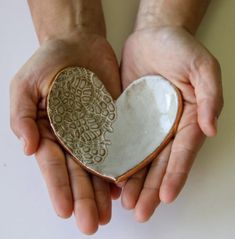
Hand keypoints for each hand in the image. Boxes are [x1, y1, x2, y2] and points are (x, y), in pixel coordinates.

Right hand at [10, 32, 121, 234]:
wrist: (78, 44)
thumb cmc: (48, 62)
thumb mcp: (26, 84)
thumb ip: (22, 115)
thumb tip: (27, 148)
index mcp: (48, 132)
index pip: (53, 165)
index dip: (58, 187)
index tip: (66, 210)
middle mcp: (72, 138)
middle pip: (77, 172)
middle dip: (84, 197)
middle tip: (91, 224)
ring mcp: (94, 132)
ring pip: (99, 167)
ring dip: (103, 190)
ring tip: (109, 214)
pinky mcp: (113, 123)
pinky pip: (119, 147)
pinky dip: (122, 166)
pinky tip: (125, 185)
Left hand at [120, 26, 222, 221]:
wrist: (151, 37)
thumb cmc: (178, 47)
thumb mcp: (202, 66)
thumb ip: (209, 96)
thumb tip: (211, 129)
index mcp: (188, 118)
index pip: (183, 152)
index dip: (176, 174)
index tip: (166, 196)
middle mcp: (167, 126)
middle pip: (160, 162)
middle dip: (151, 187)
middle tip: (141, 211)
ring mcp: (146, 124)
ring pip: (140, 158)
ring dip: (134, 180)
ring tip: (126, 202)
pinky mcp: (128, 117)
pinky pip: (123, 141)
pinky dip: (119, 159)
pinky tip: (111, 175)